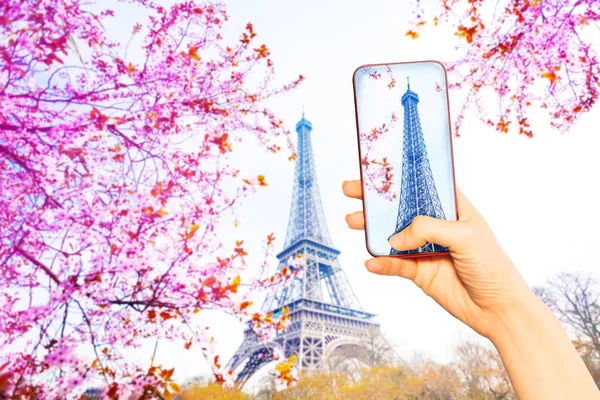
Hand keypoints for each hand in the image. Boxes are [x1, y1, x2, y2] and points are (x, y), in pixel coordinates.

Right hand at [342, 180, 534, 339]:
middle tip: (352, 190)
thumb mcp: (464, 236)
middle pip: (401, 208)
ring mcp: (427, 249)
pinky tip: (370, 262)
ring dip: (372, 229)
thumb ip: (428, 229)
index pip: (425, 186)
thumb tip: (396, 238)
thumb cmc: (492, 266)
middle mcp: (438, 226)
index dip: (403, 176)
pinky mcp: (420, 272)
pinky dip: (381, 263)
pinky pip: (395, 265)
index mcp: (454, 209)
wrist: (498, 309)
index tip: (380, 167)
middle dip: (377, 201)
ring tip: (352, 221)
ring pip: (393, 235)